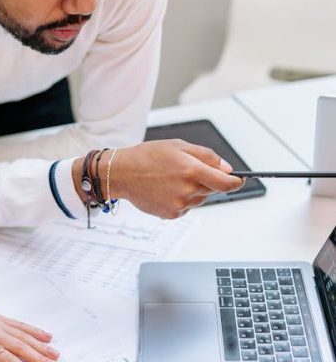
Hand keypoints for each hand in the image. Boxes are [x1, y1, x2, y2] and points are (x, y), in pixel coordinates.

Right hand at [73, 139, 244, 218]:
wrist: (122, 173)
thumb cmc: (147, 156)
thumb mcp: (179, 146)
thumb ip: (207, 157)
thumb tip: (227, 169)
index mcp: (192, 171)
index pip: (226, 183)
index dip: (237, 182)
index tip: (240, 180)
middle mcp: (187, 190)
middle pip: (212, 190)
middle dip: (206, 181)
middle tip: (186, 171)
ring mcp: (179, 205)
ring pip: (199, 199)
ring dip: (193, 190)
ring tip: (171, 180)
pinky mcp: (171, 214)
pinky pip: (186, 207)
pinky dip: (181, 199)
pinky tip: (165, 189)